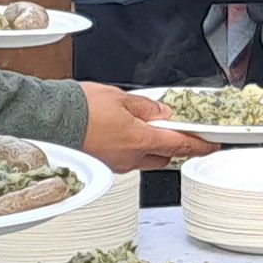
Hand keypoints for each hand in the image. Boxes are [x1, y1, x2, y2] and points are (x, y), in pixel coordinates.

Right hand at [82, 84, 212, 171]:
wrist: (51, 119)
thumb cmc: (81, 108)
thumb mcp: (122, 98)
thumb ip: (147, 108)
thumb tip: (163, 113)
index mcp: (140, 140)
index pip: (181, 145)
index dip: (200, 146)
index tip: (211, 145)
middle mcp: (130, 157)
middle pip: (165, 156)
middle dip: (172, 144)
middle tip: (171, 128)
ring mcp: (116, 164)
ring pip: (145, 159)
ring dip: (149, 146)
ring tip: (140, 125)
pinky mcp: (103, 165)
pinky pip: (126, 159)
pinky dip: (131, 147)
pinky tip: (122, 133)